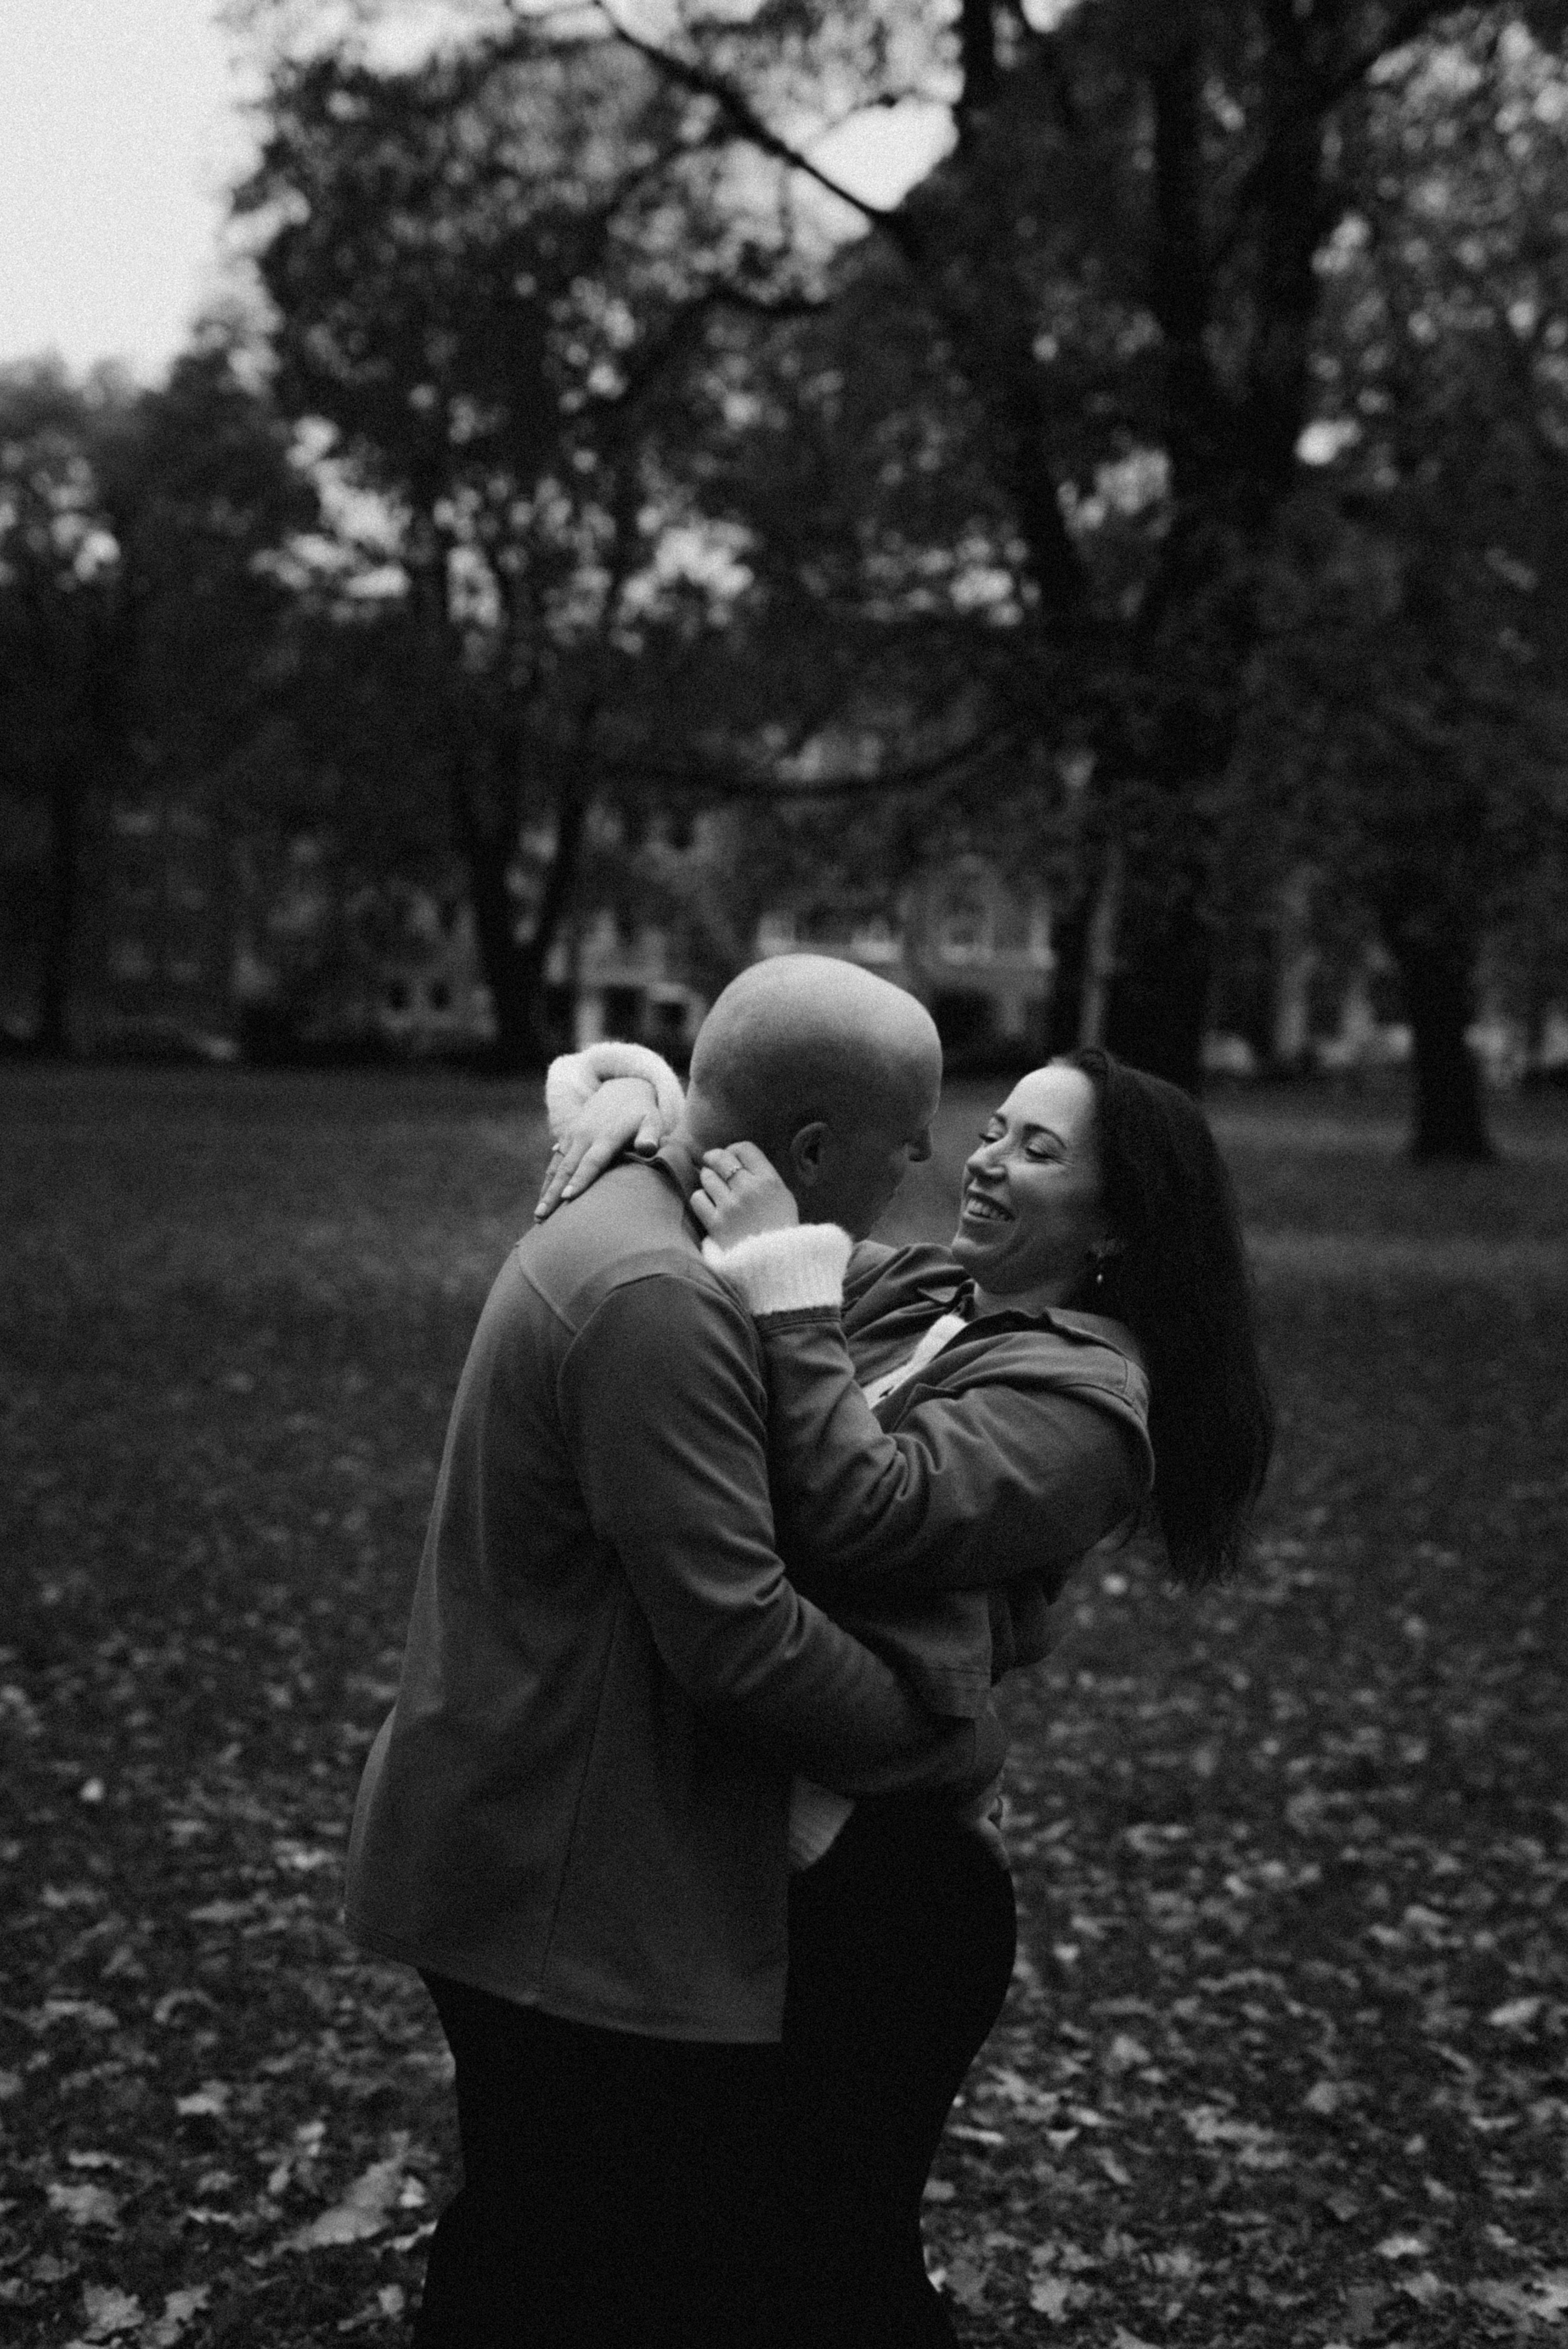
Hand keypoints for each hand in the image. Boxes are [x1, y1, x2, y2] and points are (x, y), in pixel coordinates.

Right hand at [535, 1077, 663, 1219]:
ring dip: (546, 1190)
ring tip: (538, 1216)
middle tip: (542, 1217)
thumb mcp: (652, 1120)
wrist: (622, 1088)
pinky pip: (556, 1160)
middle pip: (567, 1169)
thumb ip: (650, 1135)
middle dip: (553, 1194)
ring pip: (557, 1167)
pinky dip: (548, 1179)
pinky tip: (542, 1198)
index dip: (580, 1180)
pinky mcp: (568, 1136)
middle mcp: (585, 1136)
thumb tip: (649, 1148)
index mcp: (606, 1137)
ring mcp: (574, 1136)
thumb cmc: (642, 1112)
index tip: (567, 1198)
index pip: (592, 1162)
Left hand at [691, 1141, 798, 1246]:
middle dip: (714, 1158)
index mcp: (769, 1180)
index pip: (744, 1148)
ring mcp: (730, 1206)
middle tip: (712, 1162)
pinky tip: (709, 1205)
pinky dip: (701, 1199)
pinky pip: (697, 1198)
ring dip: (708, 1180)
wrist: (774, 1264)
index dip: (734, 1150)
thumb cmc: (781, 1228)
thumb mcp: (784, 1197)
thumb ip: (764, 1176)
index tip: (731, 1157)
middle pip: (722, 1159)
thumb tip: (739, 1161)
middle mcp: (748, 1189)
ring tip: (714, 1188)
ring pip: (707, 1177)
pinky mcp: (715, 1223)